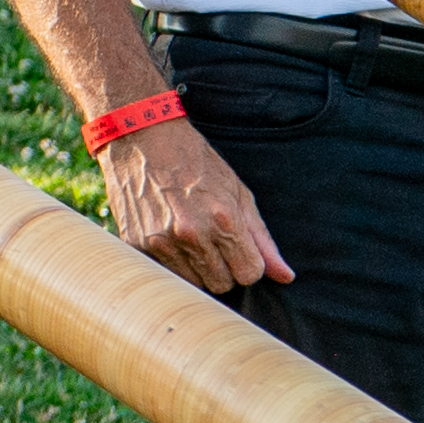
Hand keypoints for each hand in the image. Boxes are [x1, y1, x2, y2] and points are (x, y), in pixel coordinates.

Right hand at [99, 120, 291, 292]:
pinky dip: (171, 261)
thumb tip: (287, 277)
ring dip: (197, 267)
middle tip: (213, 240)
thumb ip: (262, 238)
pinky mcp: (137, 245)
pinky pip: (165, 274)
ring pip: (194, 283)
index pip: (250, 274)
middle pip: (222, 284)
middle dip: (224, 268)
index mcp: (224, 219)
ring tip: (190, 235)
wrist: (142, 138)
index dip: (248, 263)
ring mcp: (162, 242)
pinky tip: (168, 234)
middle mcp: (193, 235)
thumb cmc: (196, 162)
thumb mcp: (237, 192)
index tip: (239, 247)